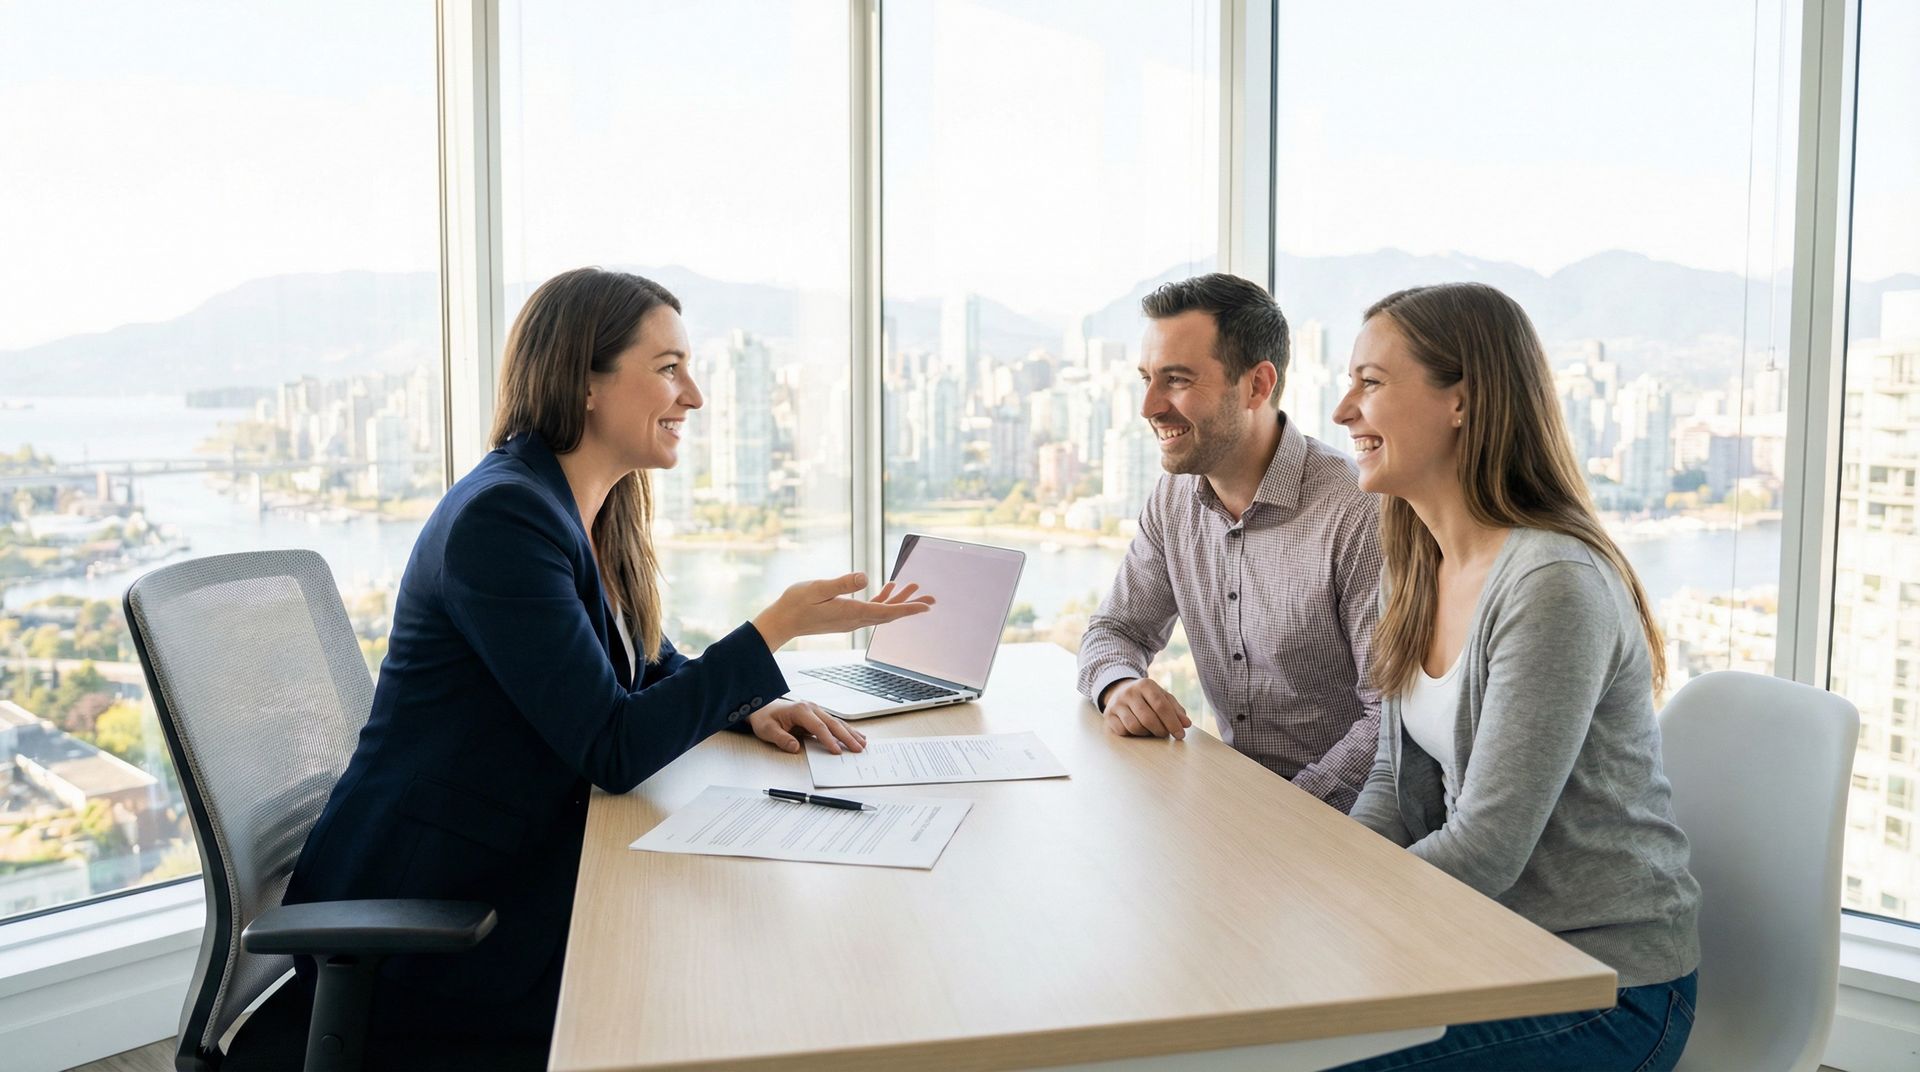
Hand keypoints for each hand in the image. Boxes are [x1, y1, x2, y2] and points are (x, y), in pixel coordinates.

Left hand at [748, 699, 866, 755]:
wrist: (764, 707)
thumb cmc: (766, 718)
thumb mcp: (767, 730)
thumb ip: (781, 738)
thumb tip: (795, 747)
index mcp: (800, 710)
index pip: (818, 727)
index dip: (828, 739)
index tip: (837, 751)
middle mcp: (811, 708)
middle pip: (833, 724)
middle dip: (846, 737)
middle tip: (857, 748)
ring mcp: (816, 711)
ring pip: (837, 722)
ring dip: (850, 733)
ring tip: (862, 743)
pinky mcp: (818, 716)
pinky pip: (834, 723)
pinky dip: (846, 730)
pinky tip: (856, 735)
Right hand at [751, 572, 934, 650]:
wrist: (782, 621)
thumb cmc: (796, 603)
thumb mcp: (818, 588)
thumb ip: (842, 583)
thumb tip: (865, 577)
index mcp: (851, 613)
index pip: (886, 611)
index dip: (908, 608)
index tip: (927, 607)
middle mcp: (855, 620)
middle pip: (890, 614)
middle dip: (911, 605)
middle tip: (932, 599)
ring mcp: (850, 620)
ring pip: (882, 611)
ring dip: (899, 601)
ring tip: (914, 588)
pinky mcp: (845, 617)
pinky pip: (870, 609)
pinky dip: (882, 600)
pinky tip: (888, 587)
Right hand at [1100, 677, 1190, 739]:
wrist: (1119, 690)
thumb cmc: (1146, 697)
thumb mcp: (1162, 697)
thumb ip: (1175, 709)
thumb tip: (1186, 724)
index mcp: (1145, 685)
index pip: (1161, 705)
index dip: (1173, 722)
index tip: (1180, 735)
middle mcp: (1129, 692)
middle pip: (1148, 718)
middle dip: (1160, 730)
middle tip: (1165, 734)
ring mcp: (1117, 704)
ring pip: (1135, 727)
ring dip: (1146, 733)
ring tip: (1151, 731)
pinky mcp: (1108, 715)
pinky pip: (1122, 731)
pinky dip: (1133, 735)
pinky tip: (1138, 730)